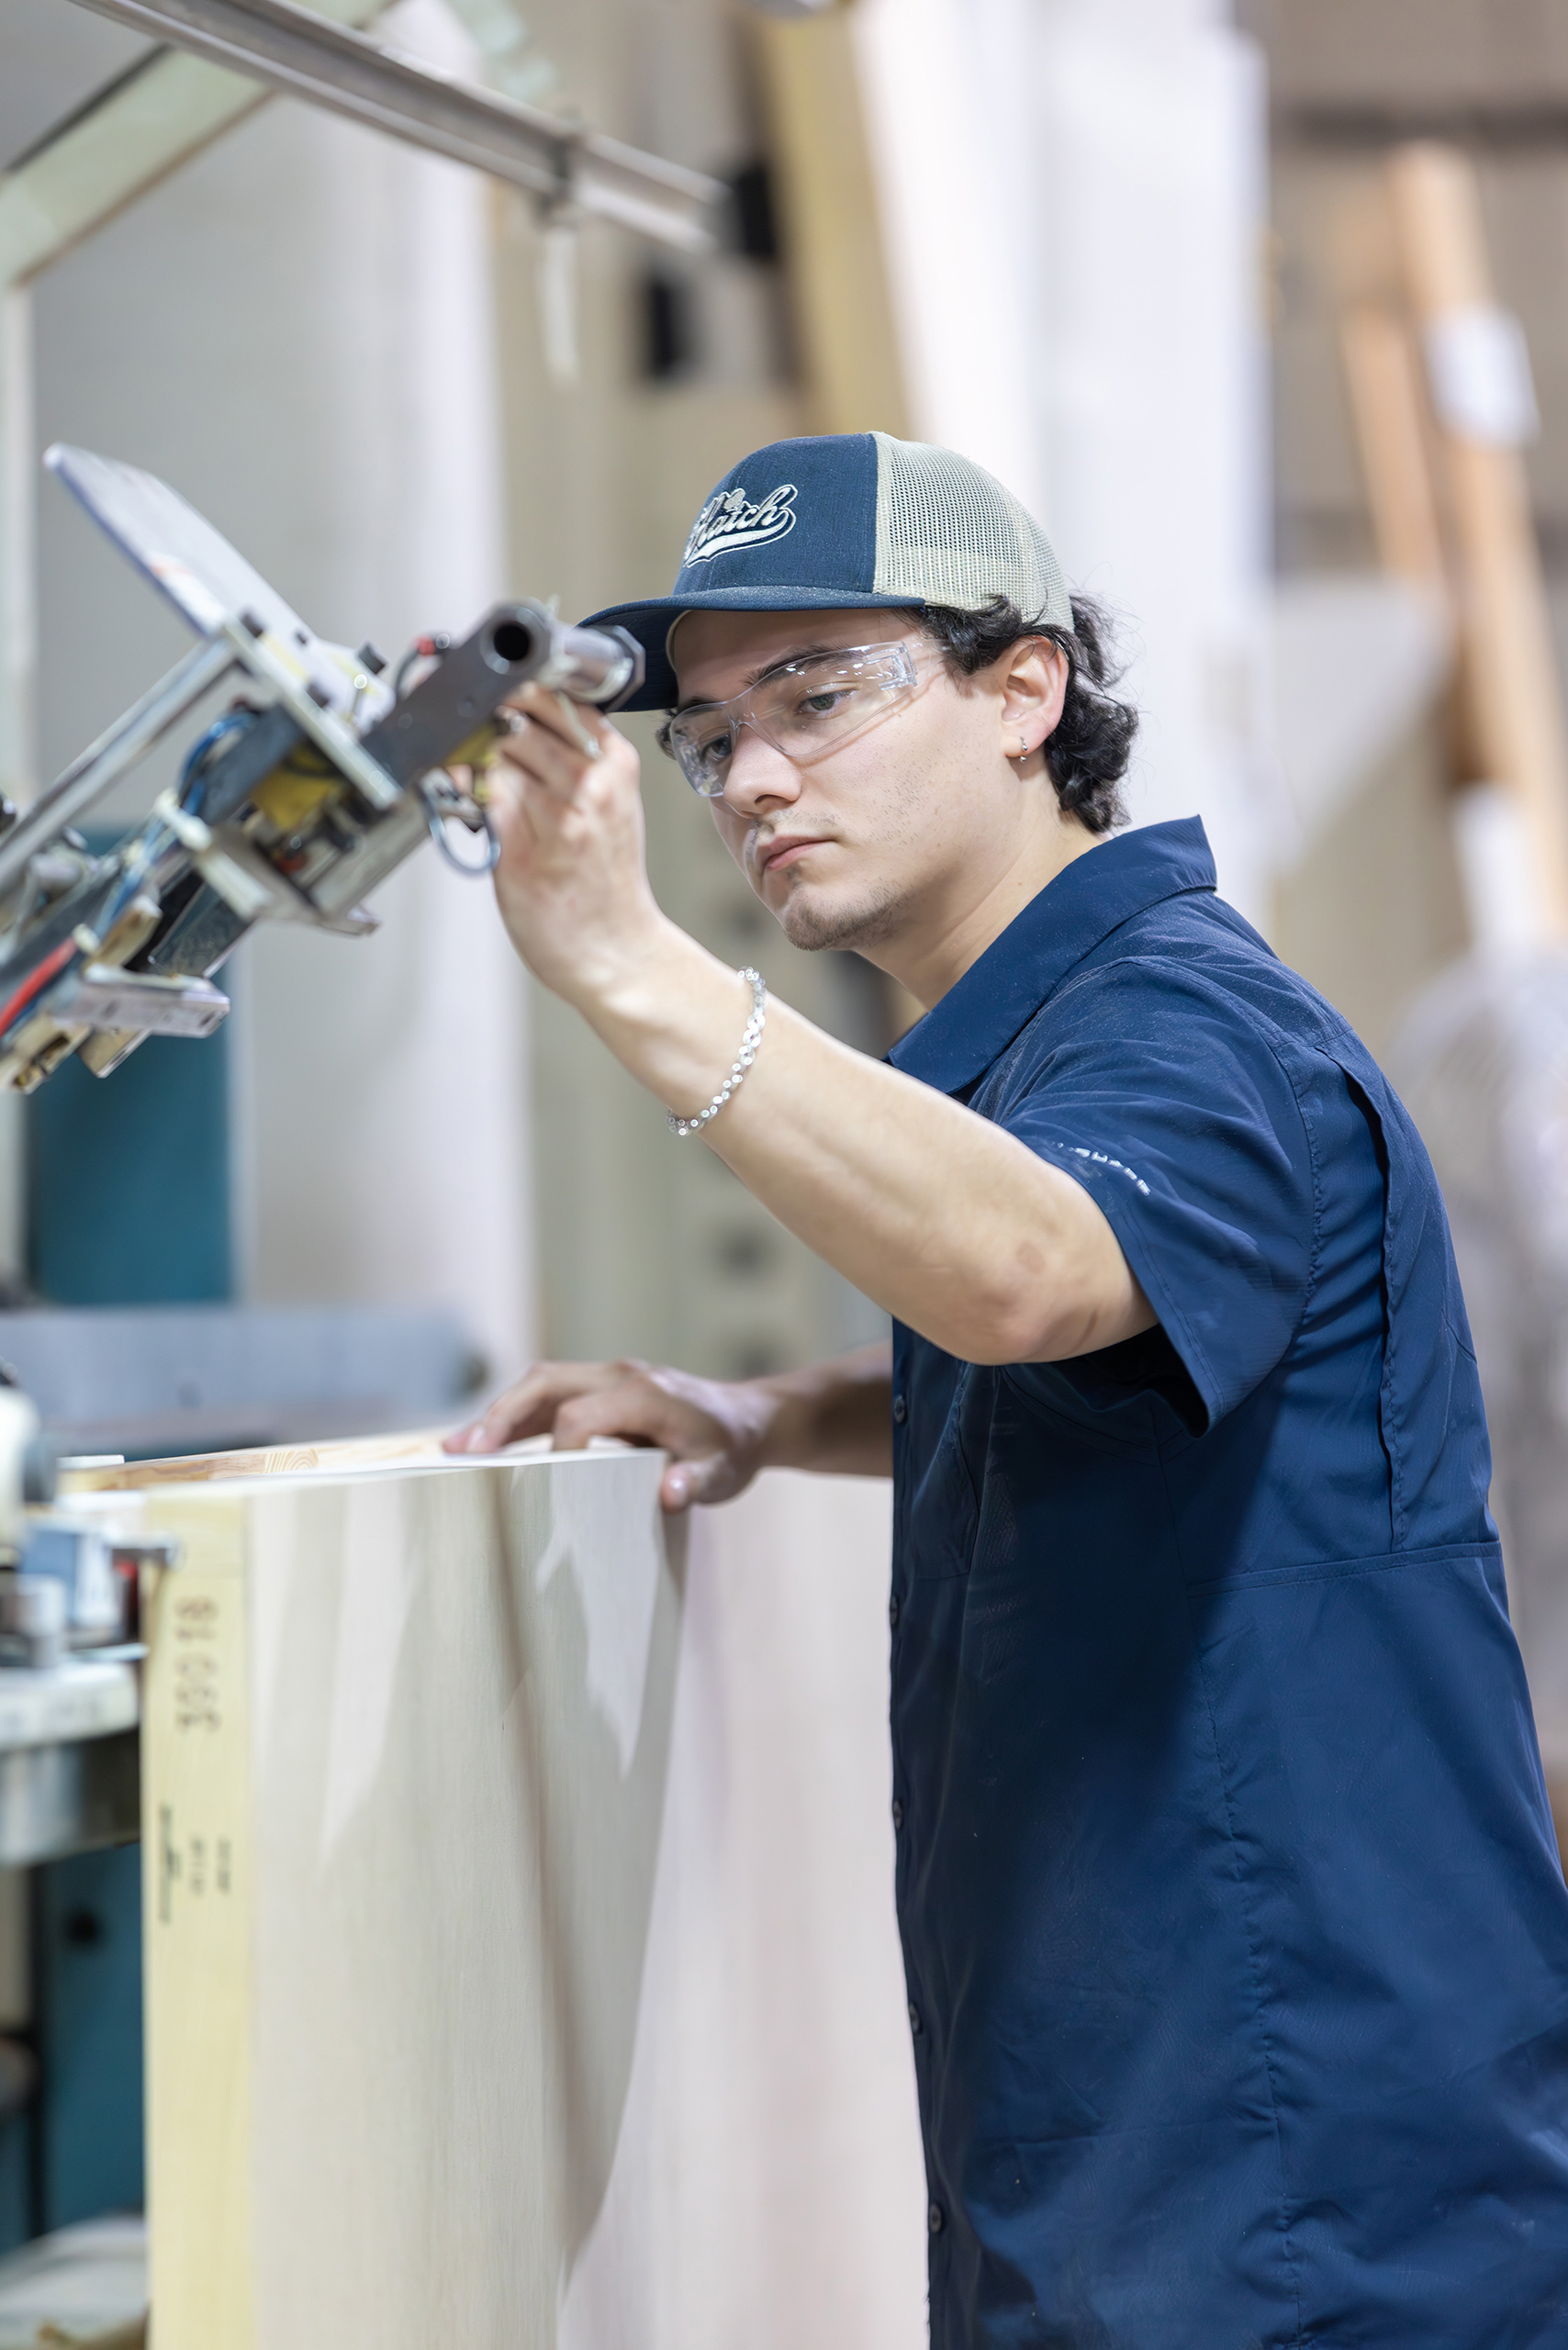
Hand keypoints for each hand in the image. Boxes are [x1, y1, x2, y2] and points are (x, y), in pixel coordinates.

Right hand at [443, 1358, 778, 1512]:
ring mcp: (607, 1378)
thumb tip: (669, 1493)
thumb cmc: (733, 1448)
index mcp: (644, 1392)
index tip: (543, 1489)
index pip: (579, 1414)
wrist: (750, 1420)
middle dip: (500, 1416)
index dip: (555, 1450)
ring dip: (498, 1414)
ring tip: (455, 1449)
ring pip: (539, 1384)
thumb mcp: (723, 1472)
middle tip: (461, 1453)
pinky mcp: (600, 1391)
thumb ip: (697, 1483)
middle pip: (544, 1383)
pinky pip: (550, 1397)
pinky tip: (486, 1444)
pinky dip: (516, 1418)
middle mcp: (619, 1375)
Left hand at [485, 683, 669, 1008]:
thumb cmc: (606, 880)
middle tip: (454, 720)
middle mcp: (591, 782)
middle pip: (516, 715)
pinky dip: (458, 789)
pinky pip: (476, 798)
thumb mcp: (611, 802)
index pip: (554, 692)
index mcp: (614, 760)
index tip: (482, 681)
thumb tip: (507, 714)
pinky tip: (455, 796)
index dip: (510, 682)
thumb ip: (571, 756)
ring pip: (491, 753)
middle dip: (479, 717)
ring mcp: (559, 816)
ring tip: (457, 764)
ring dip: (464, 753)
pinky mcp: (523, 851)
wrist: (618, 951)